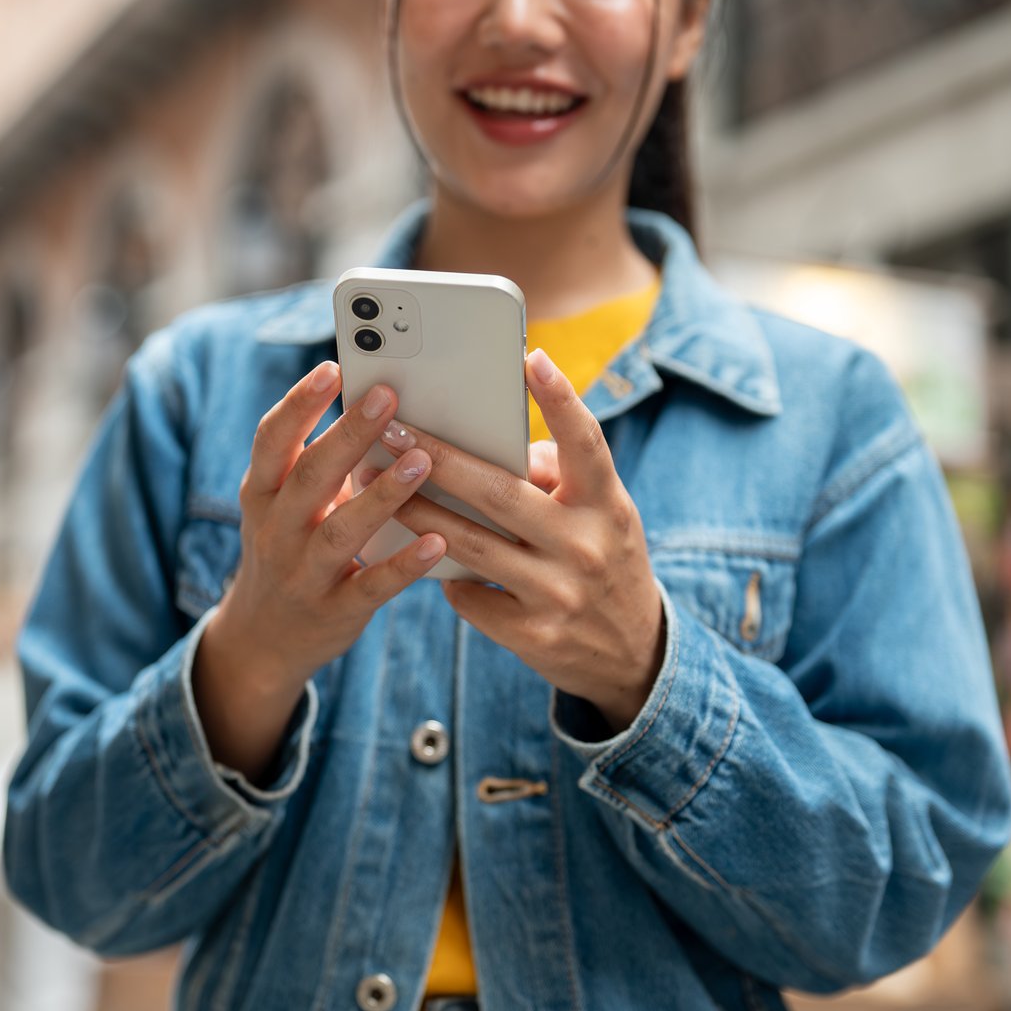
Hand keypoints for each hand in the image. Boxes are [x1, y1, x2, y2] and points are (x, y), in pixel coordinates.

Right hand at [194, 361, 446, 780]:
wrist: (263, 639)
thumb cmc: (290, 549)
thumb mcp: (284, 506)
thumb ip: (319, 464)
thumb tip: (378, 409)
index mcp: (262, 494)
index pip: (271, 441)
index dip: (299, 404)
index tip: (333, 368)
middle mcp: (276, 531)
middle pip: (310, 476)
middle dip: (348, 435)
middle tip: (388, 396)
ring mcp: (302, 573)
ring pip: (341, 530)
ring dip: (382, 494)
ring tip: (423, 461)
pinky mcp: (334, 611)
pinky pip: (372, 585)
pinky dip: (404, 564)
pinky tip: (438, 541)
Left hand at [379, 349, 663, 730]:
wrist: (632, 652)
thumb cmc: (602, 559)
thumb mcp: (602, 515)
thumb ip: (556, 477)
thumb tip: (488, 446)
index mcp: (606, 503)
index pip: (586, 443)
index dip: (561, 399)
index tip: (530, 358)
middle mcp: (586, 545)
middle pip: (500, 493)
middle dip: (440, 458)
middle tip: (392, 430)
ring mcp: (560, 593)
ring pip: (470, 545)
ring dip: (418, 513)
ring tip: (378, 488)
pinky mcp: (534, 634)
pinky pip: (471, 596)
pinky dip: (445, 575)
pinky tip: (425, 560)